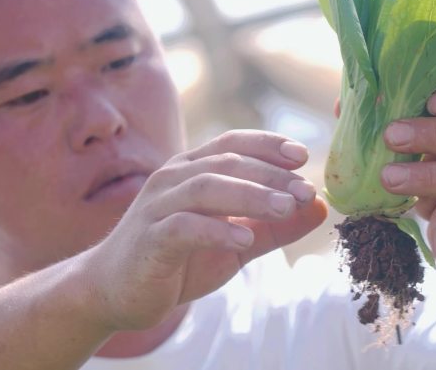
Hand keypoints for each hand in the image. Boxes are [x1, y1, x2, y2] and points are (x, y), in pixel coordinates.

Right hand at [88, 130, 327, 329]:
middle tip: (305, 190)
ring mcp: (157, 206)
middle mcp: (173, 179)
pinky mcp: (149, 239)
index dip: (268, 144)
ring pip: (206, 187)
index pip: (232, 144)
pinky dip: (216, 231)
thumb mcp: (235, 243)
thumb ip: (273, 226)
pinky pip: (184, 227)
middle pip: (226, 163)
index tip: (303, 156)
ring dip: (250, 195)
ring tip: (286, 208)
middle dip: (270, 174)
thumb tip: (320, 207)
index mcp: (191, 171)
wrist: (115, 292)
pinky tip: (244, 240)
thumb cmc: (177, 260)